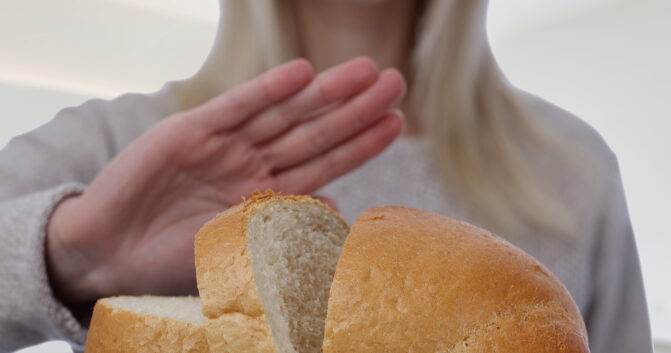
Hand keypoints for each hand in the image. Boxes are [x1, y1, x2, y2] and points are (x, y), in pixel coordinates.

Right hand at [46, 57, 405, 302]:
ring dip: (324, 92)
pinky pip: (237, 107)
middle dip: (355, 108)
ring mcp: (225, 144)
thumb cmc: (171, 258)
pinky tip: (301, 73)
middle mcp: (253, 163)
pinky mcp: (191, 129)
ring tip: (365, 72)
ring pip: (285, 113)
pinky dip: (268, 90)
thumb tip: (337, 210)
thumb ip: (286, 225)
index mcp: (268, 193)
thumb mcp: (238, 247)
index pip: (326, 163)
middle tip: (396, 82)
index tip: (397, 123)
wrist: (108, 253)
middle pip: (314, 131)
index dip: (361, 142)